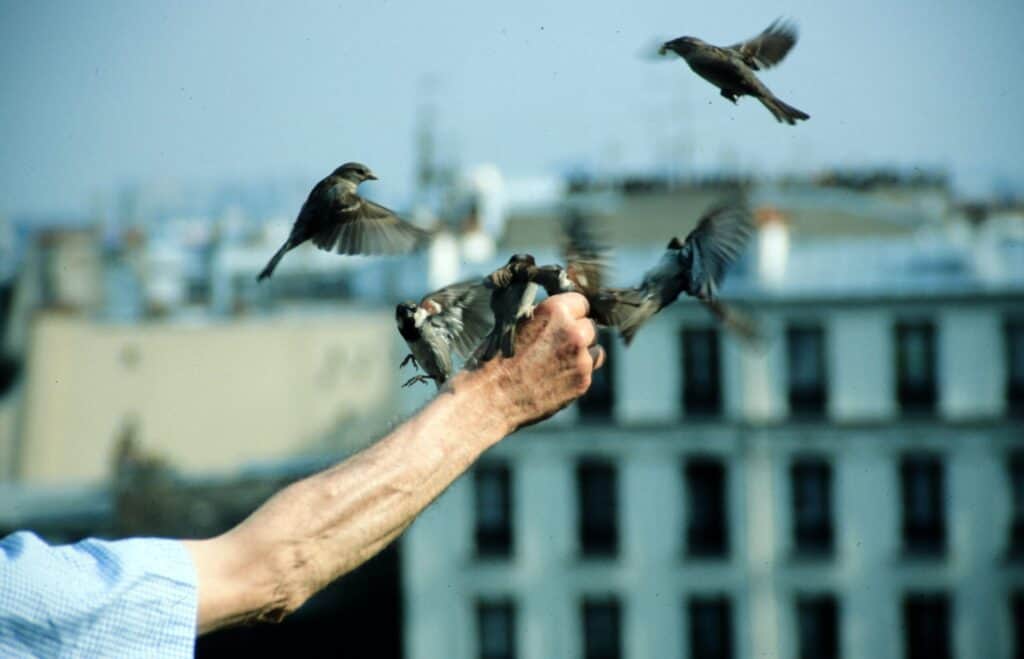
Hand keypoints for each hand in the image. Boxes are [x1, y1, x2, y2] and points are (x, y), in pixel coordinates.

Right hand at [464, 292, 604, 430]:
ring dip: (582, 353)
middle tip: (558, 344)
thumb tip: (555, 316)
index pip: (581, 302)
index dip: (571, 311)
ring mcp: (581, 359)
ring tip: (556, 363)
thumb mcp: (514, 325)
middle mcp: (573, 332)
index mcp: (554, 311)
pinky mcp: (582, 382)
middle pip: (590, 326)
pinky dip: (576, 374)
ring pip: (595, 349)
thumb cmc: (493, 361)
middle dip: (578, 333)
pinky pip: (589, 372)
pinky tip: (555, 379)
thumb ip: (542, 318)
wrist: (489, 399)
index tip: (566, 319)